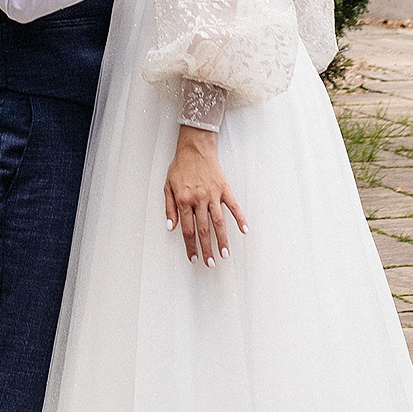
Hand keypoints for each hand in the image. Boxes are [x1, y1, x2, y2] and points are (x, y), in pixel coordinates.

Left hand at [165, 125, 246, 263]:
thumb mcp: (167, 187)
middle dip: (207, 248)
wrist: (194, 148)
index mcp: (184, 201)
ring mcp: (213, 195)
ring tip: (225, 254)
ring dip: (222, 239)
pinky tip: (244, 230)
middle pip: (204, 229)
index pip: (188, 229)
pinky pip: (233, 206)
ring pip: (218, 222)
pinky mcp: (224, 189)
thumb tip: (171, 227)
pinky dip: (239, 218)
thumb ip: (169, 208)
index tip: (194, 258)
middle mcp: (199, 200)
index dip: (191, 246)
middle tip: (210, 263)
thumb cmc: (180, 167)